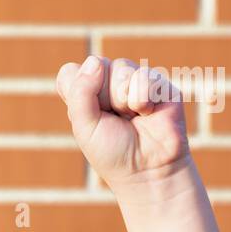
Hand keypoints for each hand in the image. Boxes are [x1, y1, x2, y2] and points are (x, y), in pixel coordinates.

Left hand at [55, 55, 190, 189]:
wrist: (148, 170)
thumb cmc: (113, 152)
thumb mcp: (84, 127)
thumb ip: (81, 93)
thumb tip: (94, 61)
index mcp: (86, 94)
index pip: (71, 71)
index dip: (77, 89)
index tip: (87, 114)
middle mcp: (109, 84)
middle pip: (96, 65)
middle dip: (102, 97)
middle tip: (114, 119)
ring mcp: (134, 81)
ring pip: (121, 67)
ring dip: (122, 99)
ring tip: (131, 117)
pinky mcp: (159, 83)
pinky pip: (144, 76)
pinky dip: (142, 99)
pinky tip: (148, 113)